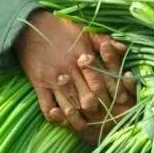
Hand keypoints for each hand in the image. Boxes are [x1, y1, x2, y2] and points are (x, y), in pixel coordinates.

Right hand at [13, 11, 135, 143]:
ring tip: (85, 125)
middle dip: (97, 109)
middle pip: (86, 97)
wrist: (29, 27)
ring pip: (68, 105)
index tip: (121, 103)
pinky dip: (55, 116)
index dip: (111, 93)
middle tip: (106, 119)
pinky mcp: (38, 84)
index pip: (100, 80)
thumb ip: (104, 41)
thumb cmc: (60, 28)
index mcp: (82, 56)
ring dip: (78, 118)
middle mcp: (69, 69)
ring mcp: (53, 78)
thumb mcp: (84, 31)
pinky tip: (62, 120)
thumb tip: (125, 48)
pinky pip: (47, 106)